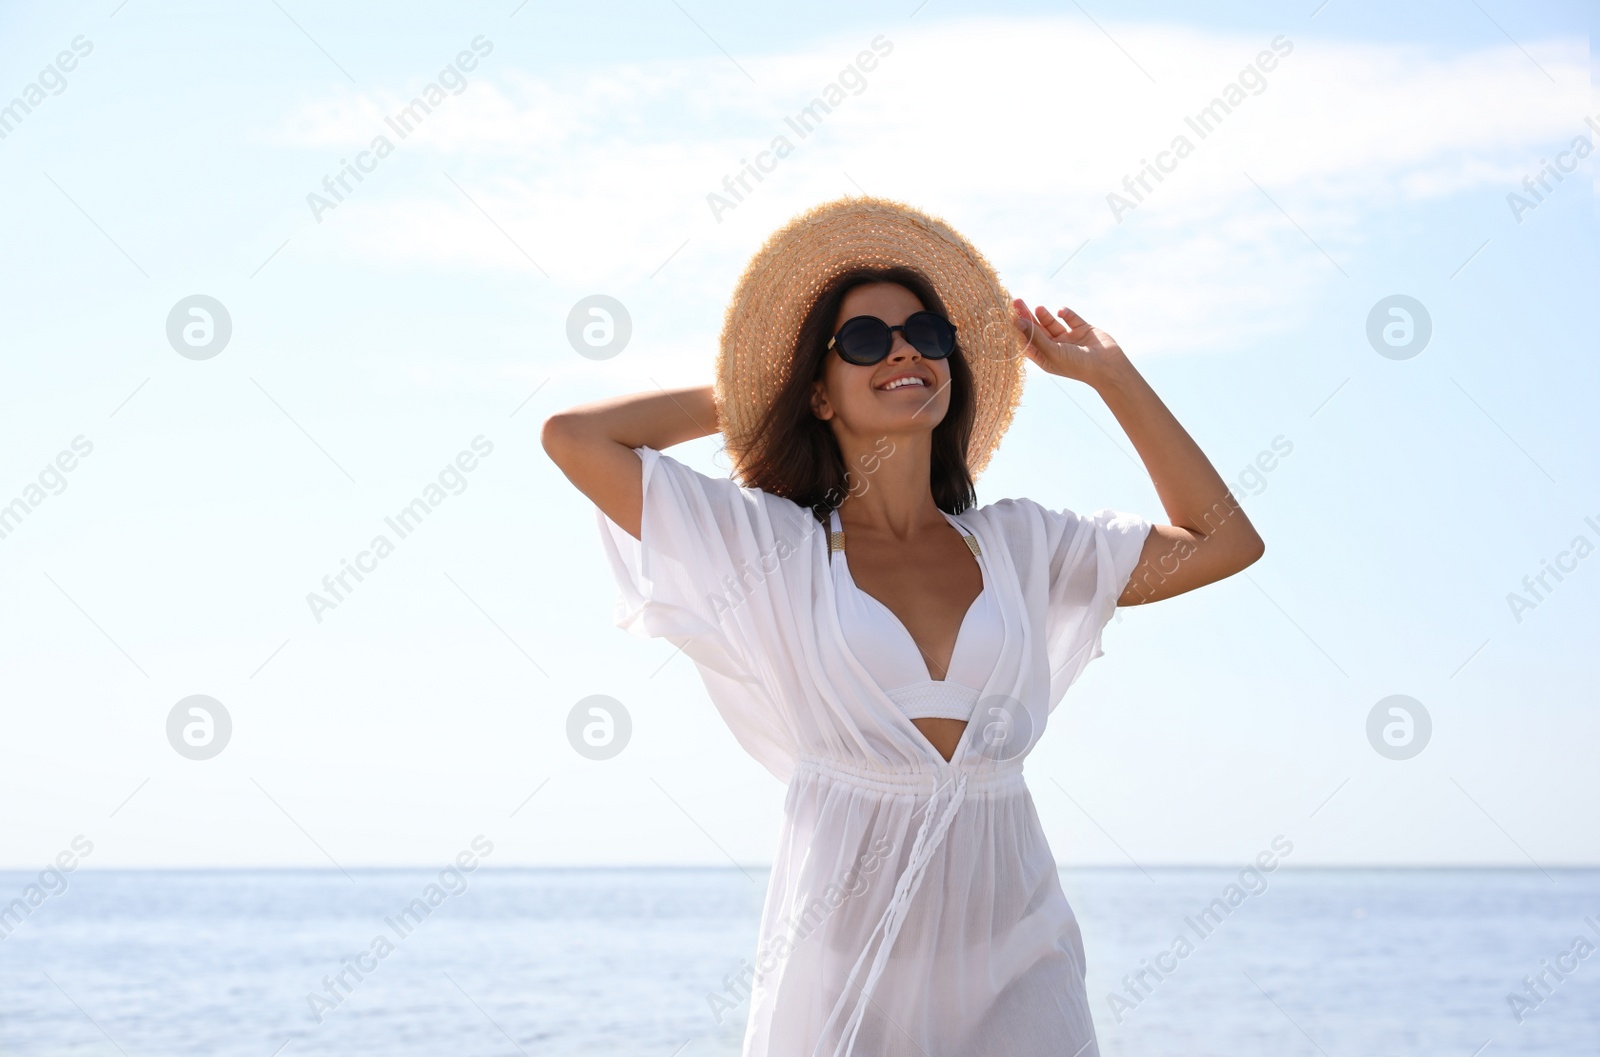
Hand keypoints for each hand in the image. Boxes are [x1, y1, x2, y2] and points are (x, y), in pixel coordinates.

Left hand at [1010, 298, 1125, 381]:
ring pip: (1052, 323)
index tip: (1008, 315)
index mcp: (1046, 358)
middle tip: (1016, 302)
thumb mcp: (1052, 352)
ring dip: (1044, 315)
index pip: (1027, 342)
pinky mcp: (1082, 329)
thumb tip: (1017, 322)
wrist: (1108, 366)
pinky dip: (1066, 313)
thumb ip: (1035, 336)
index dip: (1017, 329)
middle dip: (1026, 316)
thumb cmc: (1077, 365)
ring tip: (1038, 307)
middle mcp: (1056, 348)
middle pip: (1036, 330)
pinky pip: (1071, 318)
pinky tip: (1062, 311)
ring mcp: (1069, 338)